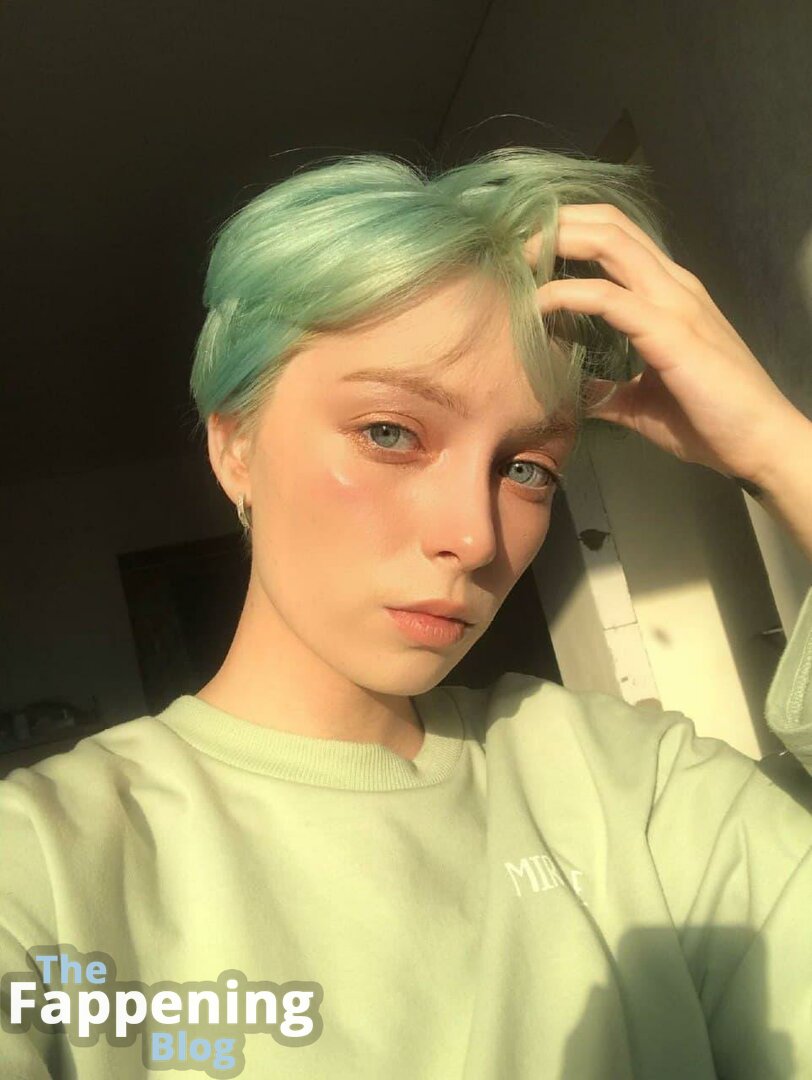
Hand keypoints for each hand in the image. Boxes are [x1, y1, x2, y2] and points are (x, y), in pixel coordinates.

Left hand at [524, 204, 804, 484]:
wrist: (759, 443)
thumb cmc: (709, 422)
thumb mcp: (643, 402)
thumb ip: (610, 391)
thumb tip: (579, 395)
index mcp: (668, 294)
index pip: (617, 236)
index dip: (571, 230)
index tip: (528, 249)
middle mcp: (672, 285)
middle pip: (609, 225)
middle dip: (556, 224)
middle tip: (514, 244)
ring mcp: (674, 303)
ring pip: (611, 243)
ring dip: (558, 243)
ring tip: (519, 258)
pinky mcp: (670, 330)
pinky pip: (608, 297)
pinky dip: (567, 294)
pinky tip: (539, 305)